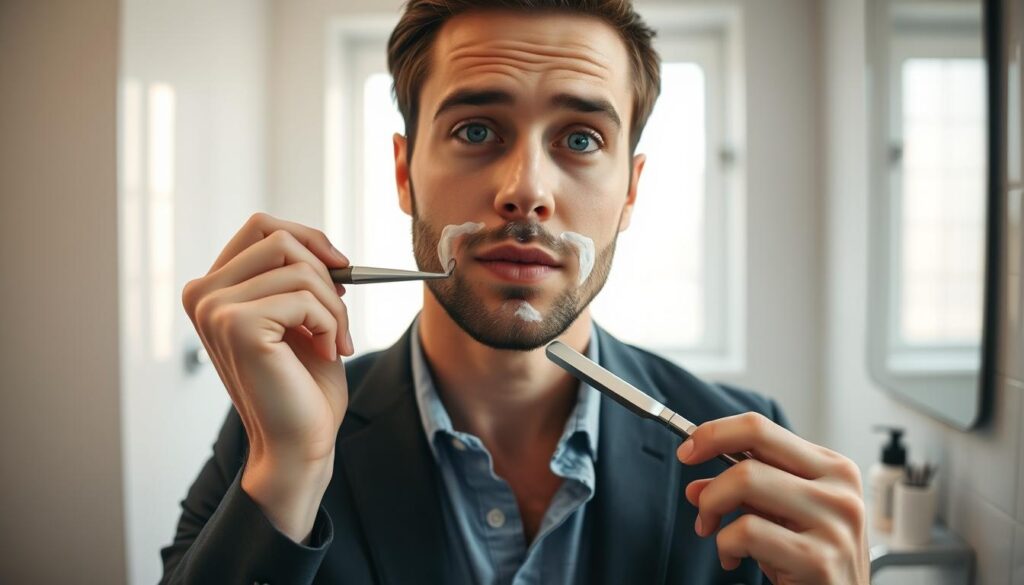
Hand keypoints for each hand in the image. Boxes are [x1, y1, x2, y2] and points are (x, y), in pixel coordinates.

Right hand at [181, 213, 353, 541]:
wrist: (299, 441)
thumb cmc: (302, 384)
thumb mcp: (299, 315)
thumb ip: (295, 274)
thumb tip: (320, 245)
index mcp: (211, 288)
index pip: (261, 226)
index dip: (309, 239)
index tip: (340, 268)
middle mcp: (202, 294)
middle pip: (279, 239)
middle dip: (325, 273)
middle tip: (339, 314)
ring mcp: (214, 309)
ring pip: (300, 268)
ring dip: (334, 306)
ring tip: (335, 341)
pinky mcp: (237, 325)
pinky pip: (306, 297)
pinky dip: (332, 323)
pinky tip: (329, 353)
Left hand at [676, 412, 869, 584]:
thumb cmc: (811, 561)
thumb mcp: (781, 515)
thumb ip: (745, 492)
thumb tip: (696, 486)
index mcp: (833, 468)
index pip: (761, 427)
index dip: (715, 433)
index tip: (689, 449)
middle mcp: (839, 489)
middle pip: (752, 448)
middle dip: (712, 468)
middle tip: (697, 499)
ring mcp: (833, 523)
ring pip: (745, 481)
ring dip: (712, 508)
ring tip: (714, 532)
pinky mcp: (819, 559)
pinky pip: (746, 531)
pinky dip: (724, 544)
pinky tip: (733, 558)